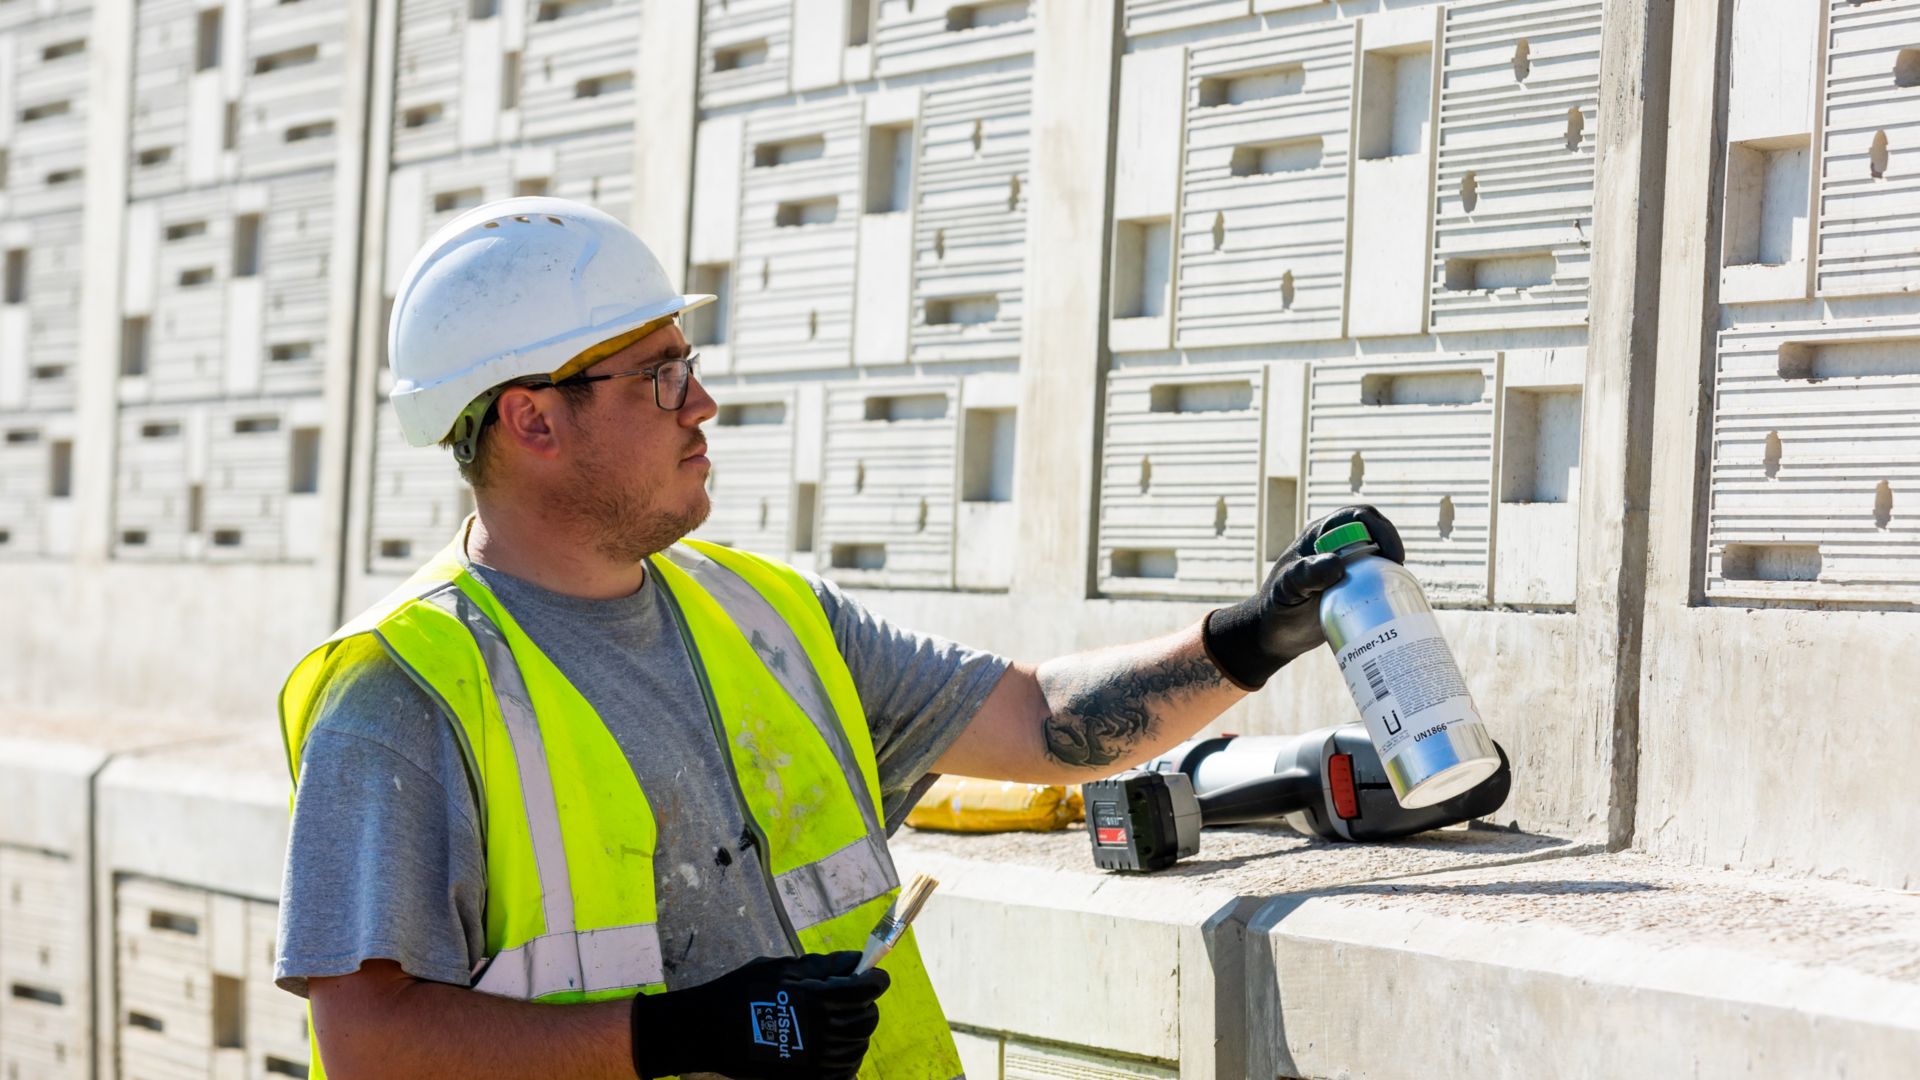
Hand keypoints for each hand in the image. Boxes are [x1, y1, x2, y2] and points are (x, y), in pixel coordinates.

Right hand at [629, 951, 888, 1079]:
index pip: (867, 989)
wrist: (709, 1031)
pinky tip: (834, 1049)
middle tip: (851, 999)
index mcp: (819, 999)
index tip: (873, 975)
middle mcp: (824, 1031)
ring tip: (839, 1024)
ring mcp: (817, 1060)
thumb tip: (853, 962)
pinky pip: (844, 1072)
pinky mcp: (808, 1078)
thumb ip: (821, 967)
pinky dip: (846, 1060)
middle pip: (867, 1019)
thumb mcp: (781, 968)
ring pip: (858, 1047)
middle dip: (864, 1005)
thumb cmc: (741, 992)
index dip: (875, 979)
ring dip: (855, 1033)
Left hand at [1201, 505, 1404, 689]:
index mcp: (1320, 536)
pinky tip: (1398, 601)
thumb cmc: (1276, 607)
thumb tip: (1337, 564)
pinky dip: (1391, 585)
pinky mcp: (1354, 588)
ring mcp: (1346, 567)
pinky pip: (1378, 579)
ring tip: (1402, 586)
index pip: (1357, 517)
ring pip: (1379, 555)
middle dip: (1392, 543)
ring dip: (1393, 565)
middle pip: (1375, 531)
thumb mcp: (1287, 590)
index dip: (1379, 528)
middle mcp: (1336, 547)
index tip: (1391, 554)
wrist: (1273, 635)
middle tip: (1399, 569)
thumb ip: (1305, 575)